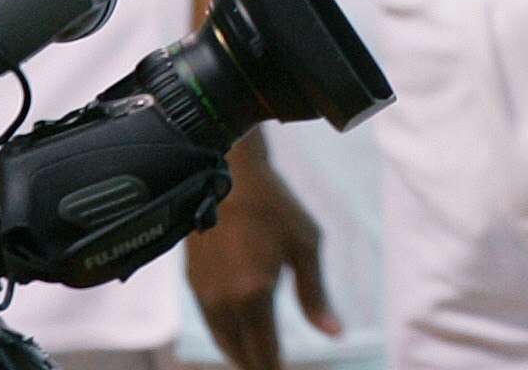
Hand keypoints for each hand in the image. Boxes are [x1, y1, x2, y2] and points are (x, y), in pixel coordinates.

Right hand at [187, 141, 336, 369]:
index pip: (264, 353)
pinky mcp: (193, 284)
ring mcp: (204, 295)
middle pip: (241, 353)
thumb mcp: (306, 246)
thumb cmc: (275, 208)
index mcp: (254, 296)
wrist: (228, 177)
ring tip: (262, 357)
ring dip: (242, 353)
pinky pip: (212, 323)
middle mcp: (224, 303)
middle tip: (275, 368)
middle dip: (259, 364)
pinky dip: (228, 335)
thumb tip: (334, 334)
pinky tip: (243, 331)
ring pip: (223, 341)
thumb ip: (316, 295)